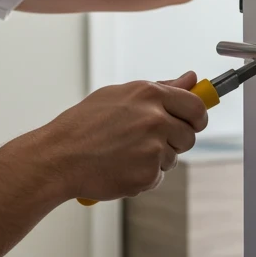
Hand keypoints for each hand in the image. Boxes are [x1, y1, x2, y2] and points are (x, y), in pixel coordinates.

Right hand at [37, 71, 208, 201]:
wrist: (58, 157)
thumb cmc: (83, 126)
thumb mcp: (118, 96)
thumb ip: (160, 88)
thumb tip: (191, 79)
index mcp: (148, 94)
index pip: (195, 105)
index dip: (196, 117)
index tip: (192, 123)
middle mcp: (155, 118)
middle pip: (189, 135)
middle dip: (174, 141)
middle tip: (145, 142)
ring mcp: (153, 148)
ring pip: (173, 158)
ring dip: (155, 159)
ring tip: (123, 154)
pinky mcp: (148, 174)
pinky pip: (158, 177)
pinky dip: (143, 177)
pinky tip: (120, 167)